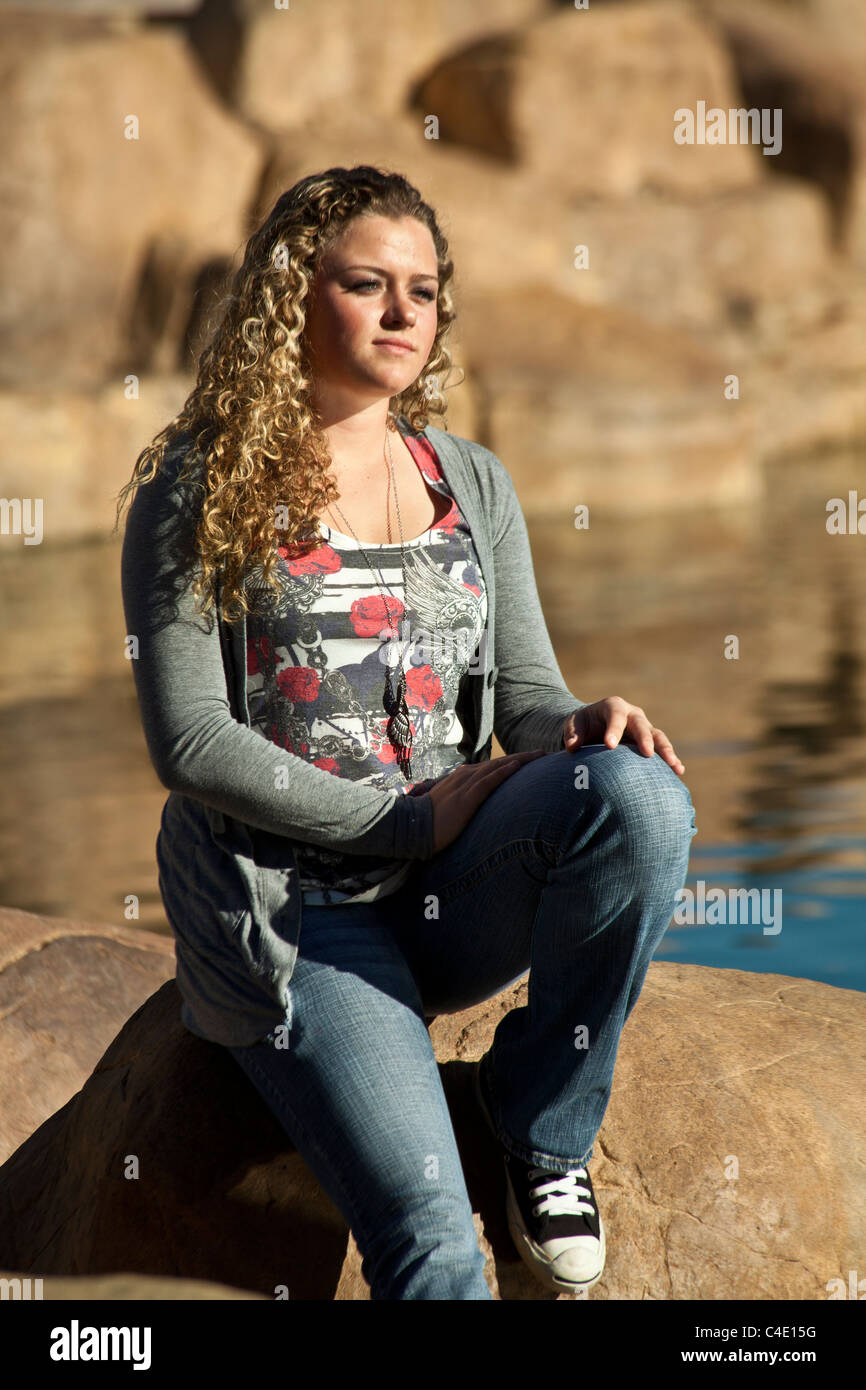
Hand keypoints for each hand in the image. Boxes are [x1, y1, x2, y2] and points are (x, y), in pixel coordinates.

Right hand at [423, 749, 546, 852]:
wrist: (413, 828)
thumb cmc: (432, 821)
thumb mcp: (453, 806)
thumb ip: (467, 800)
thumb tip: (481, 807)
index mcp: (463, 777)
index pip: (494, 766)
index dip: (514, 762)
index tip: (533, 760)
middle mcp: (466, 776)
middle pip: (500, 763)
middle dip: (523, 757)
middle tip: (544, 754)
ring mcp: (465, 786)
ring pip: (497, 768)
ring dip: (519, 761)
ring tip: (539, 756)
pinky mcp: (465, 798)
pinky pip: (487, 782)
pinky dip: (502, 772)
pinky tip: (517, 767)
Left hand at [562, 698, 684, 775]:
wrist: (594, 726)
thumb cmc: (583, 725)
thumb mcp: (573, 724)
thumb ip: (572, 733)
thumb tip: (572, 747)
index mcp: (614, 706)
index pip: (616, 715)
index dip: (614, 729)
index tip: (610, 745)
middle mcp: (633, 715)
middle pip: (642, 725)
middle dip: (645, 738)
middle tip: (647, 753)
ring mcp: (644, 728)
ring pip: (658, 737)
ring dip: (666, 750)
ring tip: (674, 766)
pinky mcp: (649, 742)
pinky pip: (662, 749)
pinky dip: (670, 759)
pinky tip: (678, 771)